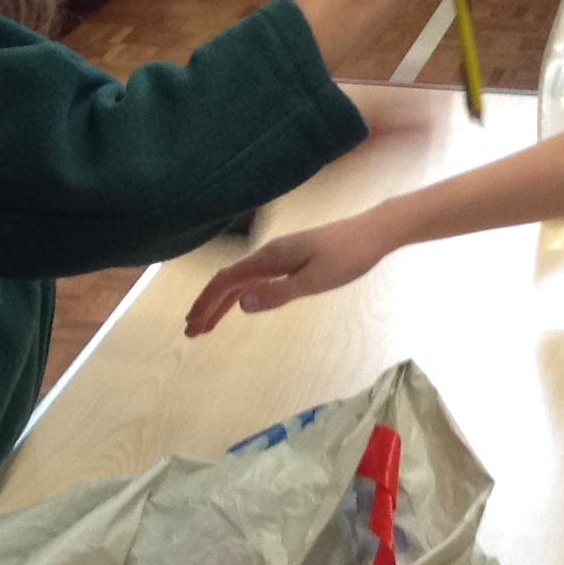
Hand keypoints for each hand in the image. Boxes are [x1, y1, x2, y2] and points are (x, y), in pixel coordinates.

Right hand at [184, 213, 392, 335]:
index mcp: (270, 258)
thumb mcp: (315, 281)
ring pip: (241, 281)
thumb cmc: (348, 257)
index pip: (227, 282)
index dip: (207, 303)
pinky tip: (238, 306)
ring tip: (207, 324)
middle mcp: (268, 255)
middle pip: (228, 281)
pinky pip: (256, 279)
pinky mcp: (289, 260)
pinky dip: (241, 295)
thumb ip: (278, 294)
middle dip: (207, 305)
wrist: (371, 233)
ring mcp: (278, 257)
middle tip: (192, 331)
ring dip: (221, 302)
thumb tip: (242, 305)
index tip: (193, 325)